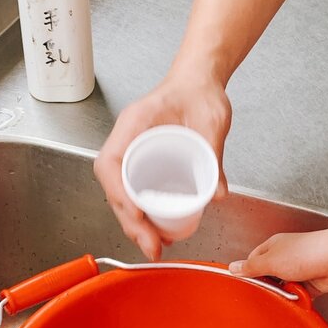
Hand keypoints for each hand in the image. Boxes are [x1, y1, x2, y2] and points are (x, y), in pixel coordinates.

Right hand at [94, 70, 231, 259]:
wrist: (200, 82)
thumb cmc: (199, 91)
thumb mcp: (211, 119)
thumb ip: (213, 153)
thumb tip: (216, 193)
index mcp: (135, 123)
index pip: (111, 162)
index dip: (119, 192)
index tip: (137, 213)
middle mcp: (128, 139)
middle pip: (115, 186)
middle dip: (130, 221)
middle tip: (152, 245)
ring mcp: (133, 152)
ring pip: (123, 194)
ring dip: (135, 224)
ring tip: (155, 246)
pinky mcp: (145, 162)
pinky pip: (136, 191)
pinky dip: (144, 215)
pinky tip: (159, 231)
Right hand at [229, 228, 327, 295]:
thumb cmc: (307, 252)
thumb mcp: (270, 261)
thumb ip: (251, 267)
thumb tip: (233, 267)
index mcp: (273, 247)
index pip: (253, 260)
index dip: (248, 272)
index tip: (244, 283)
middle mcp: (286, 257)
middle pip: (268, 276)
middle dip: (267, 286)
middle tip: (265, 292)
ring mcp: (299, 271)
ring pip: (283, 288)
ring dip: (283, 294)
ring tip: (284, 295)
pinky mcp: (311, 284)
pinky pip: (298, 296)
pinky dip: (297, 300)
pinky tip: (297, 300)